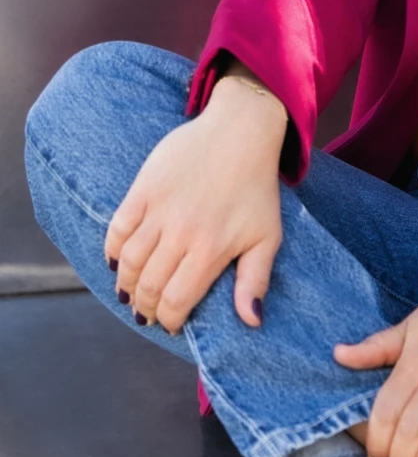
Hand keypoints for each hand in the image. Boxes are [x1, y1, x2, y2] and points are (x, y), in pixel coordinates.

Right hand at [105, 70, 287, 334]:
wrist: (240, 132)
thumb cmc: (257, 188)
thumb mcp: (267, 236)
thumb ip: (255, 280)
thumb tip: (251, 321)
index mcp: (212, 250)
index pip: (177, 300)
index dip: (169, 319)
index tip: (170, 325)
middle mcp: (182, 233)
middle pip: (149, 285)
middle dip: (145, 307)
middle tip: (146, 313)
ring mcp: (160, 209)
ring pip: (129, 260)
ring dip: (126, 283)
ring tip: (130, 293)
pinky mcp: (144, 188)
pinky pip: (118, 227)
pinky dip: (112, 248)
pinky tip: (116, 261)